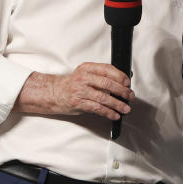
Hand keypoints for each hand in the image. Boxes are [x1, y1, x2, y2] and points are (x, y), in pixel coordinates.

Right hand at [14, 62, 134, 120]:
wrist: (53, 93)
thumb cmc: (71, 85)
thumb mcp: (84, 74)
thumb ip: (99, 76)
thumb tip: (120, 83)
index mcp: (87, 68)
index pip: (107, 69)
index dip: (120, 76)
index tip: (128, 83)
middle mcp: (83, 78)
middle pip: (107, 83)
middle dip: (122, 91)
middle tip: (130, 96)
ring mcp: (80, 91)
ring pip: (103, 97)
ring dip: (117, 104)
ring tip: (125, 108)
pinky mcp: (78, 103)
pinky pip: (96, 108)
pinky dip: (107, 112)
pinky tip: (114, 115)